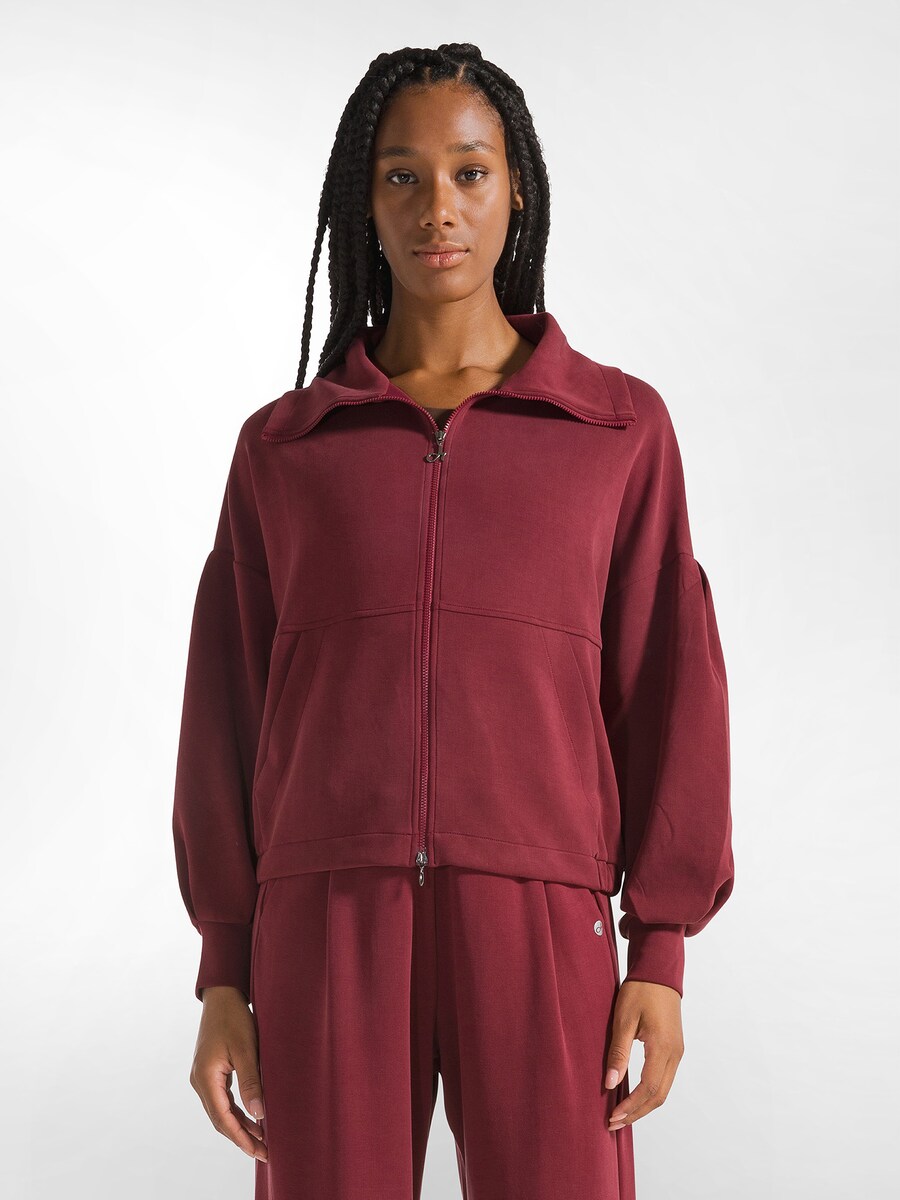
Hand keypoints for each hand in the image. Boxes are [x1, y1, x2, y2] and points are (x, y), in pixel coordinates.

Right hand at [190, 986, 267, 1162]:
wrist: (222, 995)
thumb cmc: (234, 1018)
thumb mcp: (246, 1049)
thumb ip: (251, 1082)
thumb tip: (259, 1115)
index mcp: (205, 1078)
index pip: (223, 1118)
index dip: (241, 1138)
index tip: (260, 1151)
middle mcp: (199, 1080)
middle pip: (220, 1119)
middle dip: (242, 1136)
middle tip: (264, 1152)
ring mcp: (203, 1076)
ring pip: (221, 1110)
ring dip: (240, 1124)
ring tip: (261, 1138)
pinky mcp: (209, 1071)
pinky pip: (222, 1098)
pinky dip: (236, 1110)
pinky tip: (252, 1116)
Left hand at [604, 979, 683, 1130]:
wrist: (659, 971)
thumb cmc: (640, 991)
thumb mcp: (624, 1019)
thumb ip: (618, 1053)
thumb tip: (609, 1083)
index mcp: (662, 1048)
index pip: (647, 1089)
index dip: (630, 1107)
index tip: (612, 1117)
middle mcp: (675, 1054)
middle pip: (658, 1096)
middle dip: (636, 1112)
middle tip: (614, 1122)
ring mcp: (677, 1052)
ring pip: (663, 1089)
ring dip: (643, 1105)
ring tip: (622, 1113)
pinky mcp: (674, 1048)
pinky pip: (664, 1078)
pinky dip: (650, 1092)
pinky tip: (634, 1094)